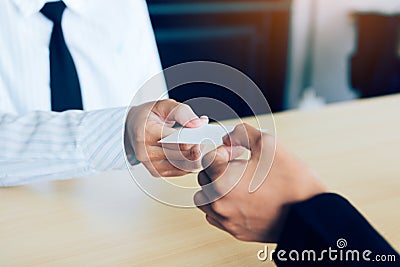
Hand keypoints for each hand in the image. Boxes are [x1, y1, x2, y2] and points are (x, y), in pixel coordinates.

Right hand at [125, 99, 207, 176]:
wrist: (132, 127)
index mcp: (146, 132)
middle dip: (197, 148)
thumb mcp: (164, 106)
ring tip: (199, 146)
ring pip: (181, 166)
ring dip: (195, 158)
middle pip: (181, 155)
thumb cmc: (148, 116)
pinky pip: (178, 172)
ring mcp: (149, 163)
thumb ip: (182, 112)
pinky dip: (189, 165)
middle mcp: (145, 151)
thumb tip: (198, 123)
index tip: (203, 135)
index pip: (176, 141)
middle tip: (204, 140)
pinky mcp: (155, 172)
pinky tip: (191, 155)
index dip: (193, 139)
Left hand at [194, 123, 326, 242]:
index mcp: (223, 181)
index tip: (236, 152)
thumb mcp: (268, 143)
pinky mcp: (235, 231)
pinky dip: (222, 205)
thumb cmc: (292, 180)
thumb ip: (242, 133)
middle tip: (241, 165)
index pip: (207, 158)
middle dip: (219, 167)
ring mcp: (227, 220)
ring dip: (216, 187)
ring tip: (238, 183)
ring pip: (206, 199)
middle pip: (204, 178)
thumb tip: (228, 137)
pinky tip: (241, 198)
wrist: (311, 214)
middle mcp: (220, 203)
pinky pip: (216, 216)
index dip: (223, 150)